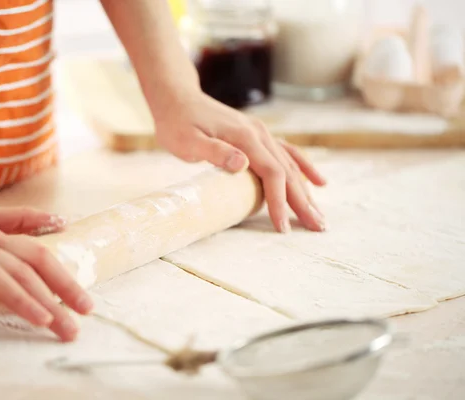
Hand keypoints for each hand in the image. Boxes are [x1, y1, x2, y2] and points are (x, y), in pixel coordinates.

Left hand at [151, 89, 326, 232]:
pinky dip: (304, 169)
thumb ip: (215, 152)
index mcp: (245, 137)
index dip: (279, 201)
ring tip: (319, 216)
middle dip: (303, 202)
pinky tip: (319, 183)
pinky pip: (287, 153)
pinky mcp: (257, 134)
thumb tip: (243, 164)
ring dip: (306, 191)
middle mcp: (259, 133)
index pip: (272, 174)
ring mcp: (260, 133)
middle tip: (318, 227)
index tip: (283, 226)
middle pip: (288, 172)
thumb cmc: (177, 122)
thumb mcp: (188, 141)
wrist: (177, 97)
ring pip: (291, 165)